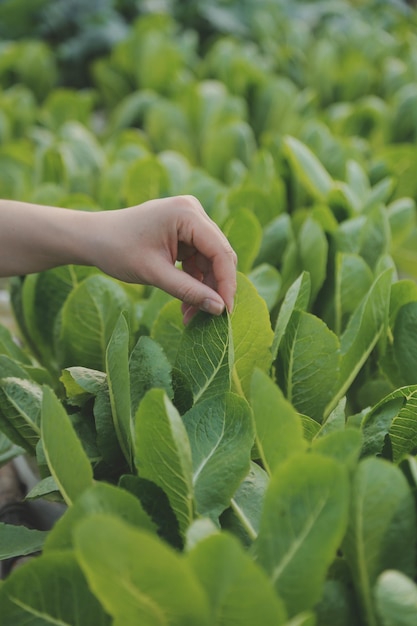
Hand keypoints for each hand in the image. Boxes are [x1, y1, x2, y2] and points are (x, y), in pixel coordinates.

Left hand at [90, 195, 236, 322]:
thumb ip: (189, 291)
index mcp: (187, 213)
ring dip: (203, 288)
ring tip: (191, 316)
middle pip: (219, 255)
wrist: (91, 238)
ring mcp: (188, 221)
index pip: (220, 252)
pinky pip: (198, 260)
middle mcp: (192, 212)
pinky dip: (193, 281)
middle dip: (215, 288)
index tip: (225, 312)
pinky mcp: (183, 233)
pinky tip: (186, 304)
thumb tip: (219, 309)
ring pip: (210, 261)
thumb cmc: (117, 250)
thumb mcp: (154, 274)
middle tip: (210, 318)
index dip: (226, 284)